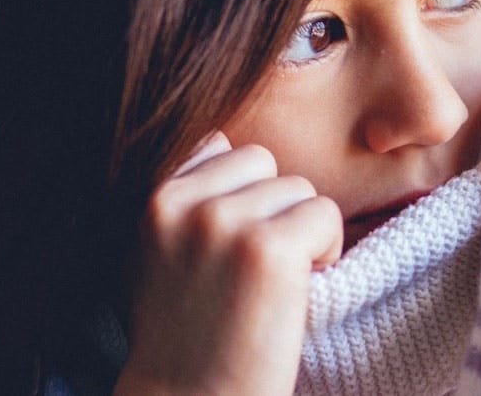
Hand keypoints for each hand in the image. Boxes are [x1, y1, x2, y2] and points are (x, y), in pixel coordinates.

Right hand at [115, 133, 342, 394]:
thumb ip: (185, 200)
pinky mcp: (269, 248)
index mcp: (154, 199)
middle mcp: (184, 203)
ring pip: (298, 188)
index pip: (219, 146)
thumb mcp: (156, 254)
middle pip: (263, 163)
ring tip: (272, 284)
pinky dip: (326, 251)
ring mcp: (225, 222)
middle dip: (272, 208)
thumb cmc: (184, 336)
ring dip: (300, 232)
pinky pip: (325, 214)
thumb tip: (224, 144)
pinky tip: (296, 291)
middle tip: (257, 267)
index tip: (235, 241)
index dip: (241, 190)